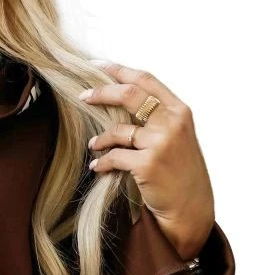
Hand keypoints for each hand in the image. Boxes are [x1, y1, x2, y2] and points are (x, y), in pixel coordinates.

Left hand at [82, 63, 215, 260]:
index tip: (96, 65)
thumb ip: (157, 118)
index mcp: (180, 111)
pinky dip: (102, 162)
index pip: (146, 80)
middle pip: (130, 94)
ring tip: (93, 145)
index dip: (119, 70)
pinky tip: (97, 166)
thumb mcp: (176, 138)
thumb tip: (120, 100)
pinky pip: (114, 157)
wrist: (191, 208)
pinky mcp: (148, 163)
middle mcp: (173, 122)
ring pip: (118, 130)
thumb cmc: (180, 173)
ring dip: (100, 138)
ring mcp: (161, 142)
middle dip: (102, 92)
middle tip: (82, 96)